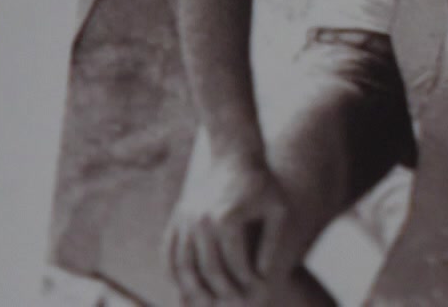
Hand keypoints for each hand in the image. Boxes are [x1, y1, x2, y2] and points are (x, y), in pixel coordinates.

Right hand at [165, 152, 289, 302]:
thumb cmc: (263, 185)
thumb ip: (273, 244)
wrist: (234, 155)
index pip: (234, 262)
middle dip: (221, 291)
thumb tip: (263, 276)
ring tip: (207, 303)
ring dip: (193, 289)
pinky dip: (174, 273)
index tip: (259, 292)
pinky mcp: (177, 218)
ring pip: (183, 266)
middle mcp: (201, 220)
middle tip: (234, 303)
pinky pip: (170, 253)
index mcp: (227, 218)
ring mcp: (185, 219)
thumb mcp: (278, 211)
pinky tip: (185, 288)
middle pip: (208, 269)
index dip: (246, 281)